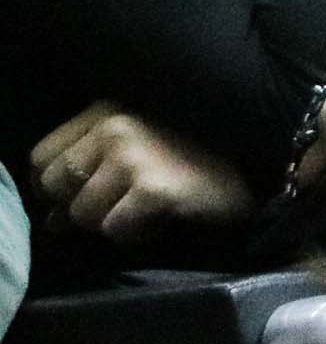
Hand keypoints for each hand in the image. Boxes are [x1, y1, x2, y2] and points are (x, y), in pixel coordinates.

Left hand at [31, 104, 254, 242]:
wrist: (266, 161)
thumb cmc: (201, 153)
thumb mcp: (141, 143)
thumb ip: (92, 168)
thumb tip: (52, 218)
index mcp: (106, 110)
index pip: (42, 157)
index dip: (59, 184)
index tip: (85, 194)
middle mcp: (113, 126)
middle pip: (56, 186)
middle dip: (82, 205)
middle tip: (120, 206)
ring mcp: (132, 155)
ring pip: (83, 213)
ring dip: (111, 222)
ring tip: (146, 210)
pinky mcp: (152, 187)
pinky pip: (116, 229)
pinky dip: (136, 233)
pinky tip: (162, 218)